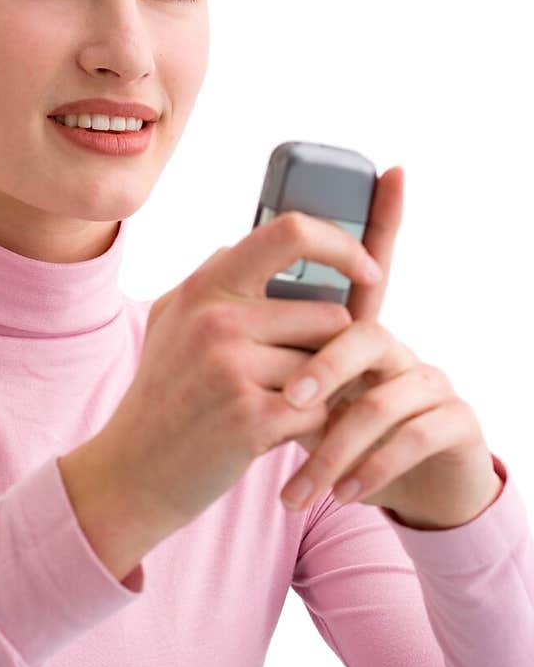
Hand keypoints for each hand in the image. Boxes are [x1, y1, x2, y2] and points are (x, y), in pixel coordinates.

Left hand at [279, 166, 503, 528]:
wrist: (395, 493)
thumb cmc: (338, 435)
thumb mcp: (300, 395)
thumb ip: (271, 352)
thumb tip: (212, 310)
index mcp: (356, 332)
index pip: (370, 265)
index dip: (385, 218)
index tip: (394, 172)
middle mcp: (397, 346)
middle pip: (361, 336)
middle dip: (321, 374)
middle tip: (286, 406)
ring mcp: (430, 382)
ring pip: (383, 400)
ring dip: (336, 447)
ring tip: (301, 486)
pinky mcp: (454, 423)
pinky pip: (414, 437)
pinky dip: (372, 469)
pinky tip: (344, 494)